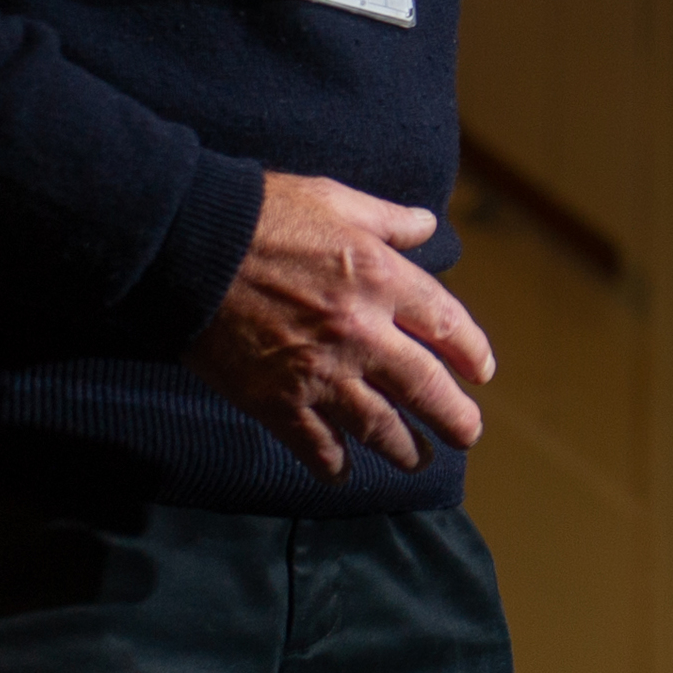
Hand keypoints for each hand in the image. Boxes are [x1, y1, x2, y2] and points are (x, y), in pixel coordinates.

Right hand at [184, 169, 495, 480]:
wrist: (191, 247)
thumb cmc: (264, 215)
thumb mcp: (335, 200)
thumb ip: (388, 220)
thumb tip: (427, 225)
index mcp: (381, 277)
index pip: (446, 323)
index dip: (471, 351)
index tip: (481, 372)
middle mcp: (361, 332)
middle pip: (424, 387)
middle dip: (454, 418)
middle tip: (468, 434)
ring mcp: (320, 372)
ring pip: (378, 427)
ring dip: (405, 450)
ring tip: (420, 461)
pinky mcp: (277, 401)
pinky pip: (317, 445)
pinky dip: (335, 464)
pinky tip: (343, 472)